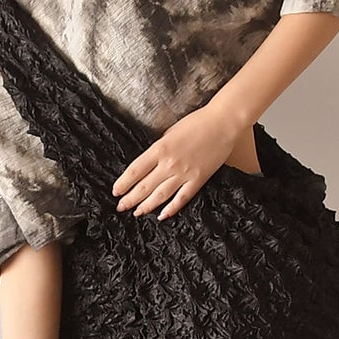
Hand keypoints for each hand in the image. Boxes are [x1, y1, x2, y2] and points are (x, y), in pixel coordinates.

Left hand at [112, 100, 241, 221]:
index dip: (123, 183)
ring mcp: (184, 174)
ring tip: (137, 213)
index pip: (135, 171)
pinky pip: (182, 198)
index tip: (115, 191)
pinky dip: (171, 209)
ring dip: (146, 206)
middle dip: (130, 199)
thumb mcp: (169, 132)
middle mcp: (169, 164)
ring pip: (160, 195)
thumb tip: (148, 165)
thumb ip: (158, 149)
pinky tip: (162, 216)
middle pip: (144, 186)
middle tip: (121, 206)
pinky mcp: (198, 180)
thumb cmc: (197, 122)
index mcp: (159, 149)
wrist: (223, 123)